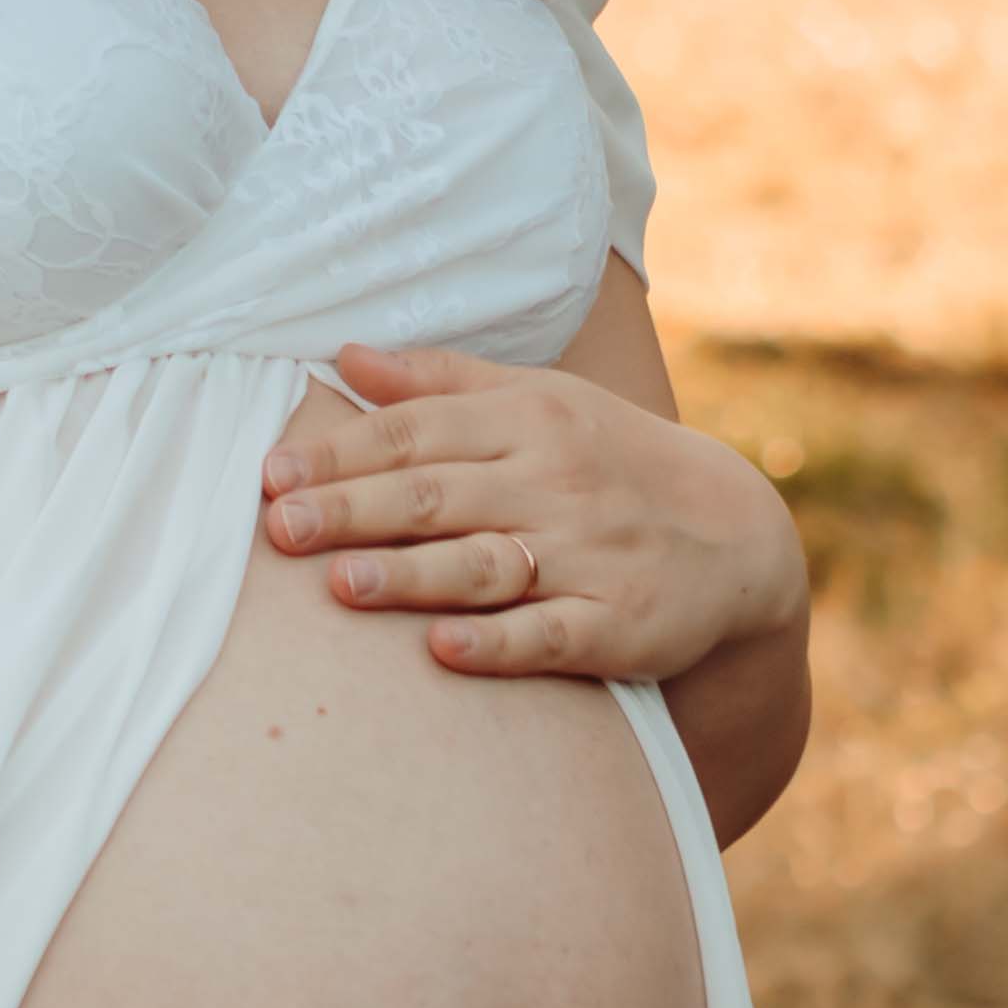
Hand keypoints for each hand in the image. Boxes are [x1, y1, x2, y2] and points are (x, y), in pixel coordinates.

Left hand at [262, 338, 803, 687]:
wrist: (735, 535)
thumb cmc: (609, 461)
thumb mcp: (540, 400)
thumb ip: (441, 382)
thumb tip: (345, 356)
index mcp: (528, 420)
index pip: (417, 433)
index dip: (342, 453)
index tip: (272, 474)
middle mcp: (553, 483)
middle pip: (436, 495)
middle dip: (355, 510)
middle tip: (280, 528)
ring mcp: (586, 556)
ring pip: (483, 564)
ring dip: (410, 574)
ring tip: (339, 583)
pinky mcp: (616, 625)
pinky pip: (550, 636)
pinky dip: (498, 644)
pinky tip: (443, 650)